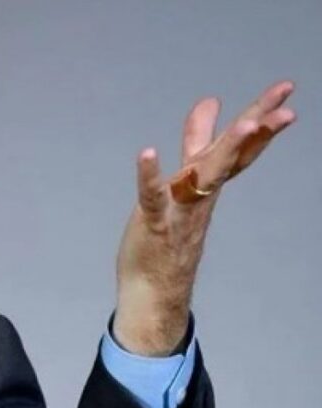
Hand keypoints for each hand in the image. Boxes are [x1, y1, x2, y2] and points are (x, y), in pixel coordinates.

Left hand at [114, 80, 296, 355]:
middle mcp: (200, 196)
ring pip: (206, 177)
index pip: (240, 148)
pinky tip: (147, 152)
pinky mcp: (154, 225)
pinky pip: (152, 198)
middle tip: (284, 98)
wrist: (154, 292)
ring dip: (225, 151)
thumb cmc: (168, 234)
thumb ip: (197, 142)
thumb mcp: (186, 180)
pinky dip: (149, 175)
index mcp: (207, 184)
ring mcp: (180, 211)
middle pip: (232, 156)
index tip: (284, 90)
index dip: (261, 119)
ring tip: (246, 123)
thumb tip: (210, 103)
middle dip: (258, 126)